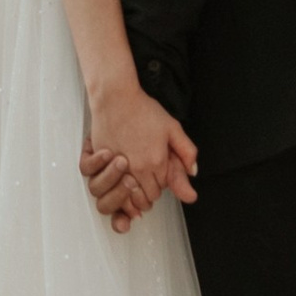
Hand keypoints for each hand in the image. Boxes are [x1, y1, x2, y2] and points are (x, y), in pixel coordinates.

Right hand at [82, 78, 198, 230]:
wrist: (116, 98)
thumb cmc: (142, 110)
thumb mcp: (173, 127)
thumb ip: (187, 151)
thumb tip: (194, 171)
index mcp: (157, 162)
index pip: (162, 189)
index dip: (160, 183)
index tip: (158, 172)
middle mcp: (137, 169)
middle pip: (147, 197)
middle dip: (149, 191)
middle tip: (148, 177)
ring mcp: (117, 168)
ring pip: (128, 197)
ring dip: (132, 194)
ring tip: (134, 182)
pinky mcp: (101, 164)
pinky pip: (108, 188)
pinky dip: (114, 187)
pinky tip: (118, 178)